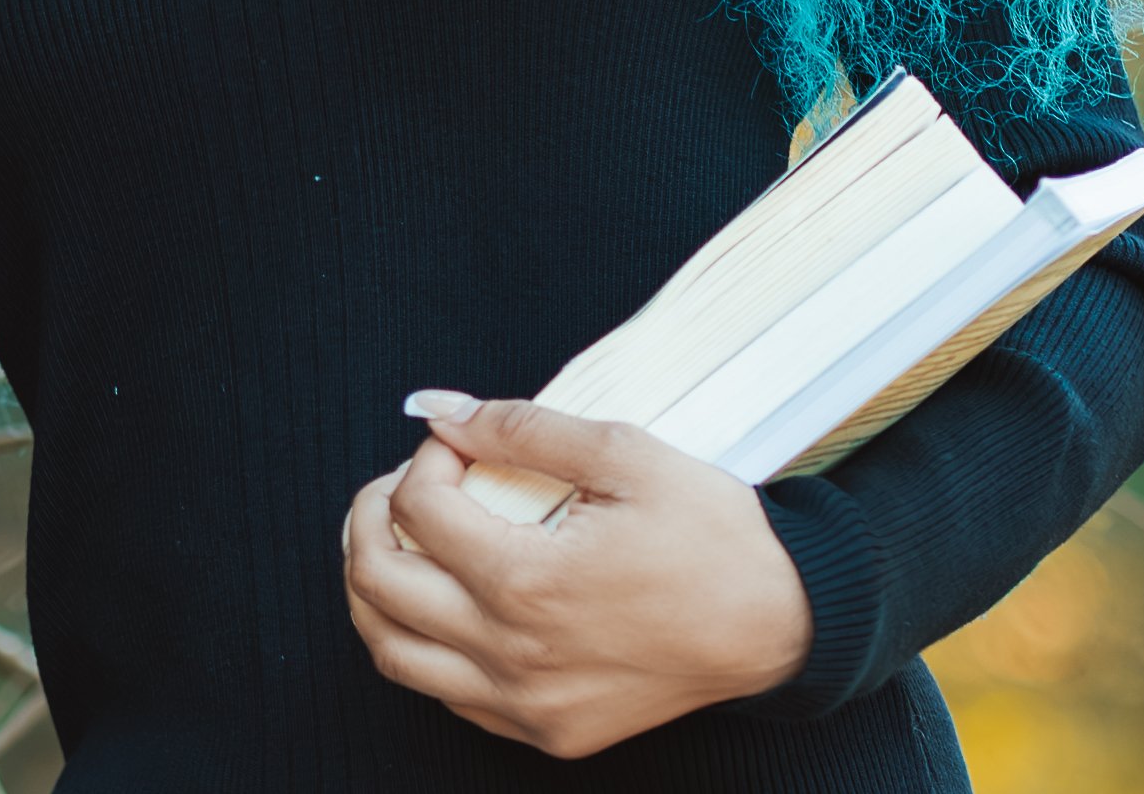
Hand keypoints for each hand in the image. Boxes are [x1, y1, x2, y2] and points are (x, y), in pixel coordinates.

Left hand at [341, 396, 812, 758]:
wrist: (773, 626)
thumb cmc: (708, 533)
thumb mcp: (623, 451)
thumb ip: (521, 426)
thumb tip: (437, 407)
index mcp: (528, 583)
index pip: (418, 511)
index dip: (425, 458)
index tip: (458, 440)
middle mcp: (512, 657)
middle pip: (378, 587)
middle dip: (369, 517)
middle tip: (401, 482)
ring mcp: (524, 707)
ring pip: (393, 654)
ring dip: (376, 588)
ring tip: (399, 539)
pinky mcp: (544, 735)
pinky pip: (445, 695)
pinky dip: (422, 643)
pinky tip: (448, 600)